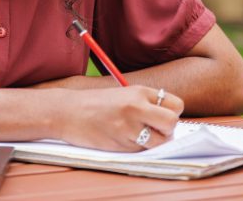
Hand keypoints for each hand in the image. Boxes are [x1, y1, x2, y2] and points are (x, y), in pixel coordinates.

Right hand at [55, 85, 183, 151]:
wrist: (67, 112)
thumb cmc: (96, 104)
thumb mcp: (124, 94)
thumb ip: (146, 103)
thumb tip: (171, 119)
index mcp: (139, 92)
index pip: (175, 105)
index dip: (172, 113)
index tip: (162, 117)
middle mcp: (136, 107)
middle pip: (172, 124)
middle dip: (168, 131)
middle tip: (155, 130)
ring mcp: (128, 127)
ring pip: (158, 141)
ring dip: (152, 142)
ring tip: (136, 135)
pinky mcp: (120, 144)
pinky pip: (140, 150)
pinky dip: (135, 148)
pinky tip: (121, 138)